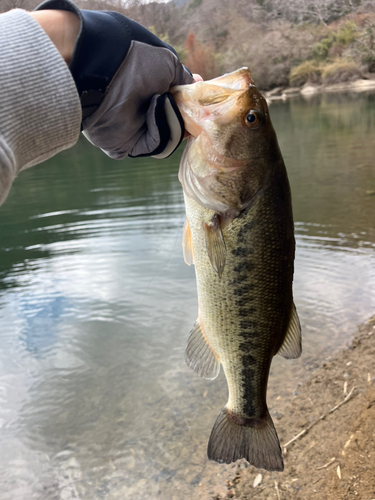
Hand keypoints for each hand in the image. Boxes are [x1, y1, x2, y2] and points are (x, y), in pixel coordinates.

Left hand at [32, 0, 193, 158]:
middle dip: (184, 114)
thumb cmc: (135, 63)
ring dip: (173, 118)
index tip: (197, 96)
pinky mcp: (127, 146)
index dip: (188, 101)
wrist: (105, 74)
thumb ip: (183, 78)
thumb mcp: (168, 64)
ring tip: (164, 101)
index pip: (175, 102)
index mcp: (148, 91)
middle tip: (191, 107)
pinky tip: (155, 111)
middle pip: (174, 121)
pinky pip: (155, 145)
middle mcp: (141, 110)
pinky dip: (161, 130)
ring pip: (168, 135)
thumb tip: (195, 85)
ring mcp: (134, 129)